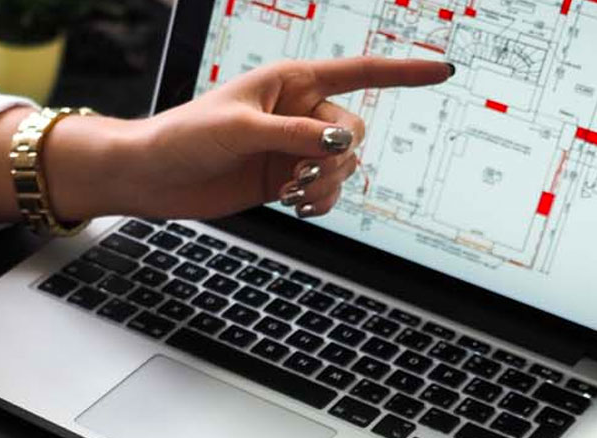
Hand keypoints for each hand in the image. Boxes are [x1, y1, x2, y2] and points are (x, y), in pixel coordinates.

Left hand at [57, 57, 451, 219]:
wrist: (152, 176)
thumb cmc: (185, 137)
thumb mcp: (240, 130)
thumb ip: (295, 135)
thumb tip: (341, 143)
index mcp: (291, 82)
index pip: (359, 71)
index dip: (403, 71)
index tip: (444, 70)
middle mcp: (298, 112)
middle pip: (354, 130)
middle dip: (336, 158)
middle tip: (298, 177)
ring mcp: (294, 147)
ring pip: (344, 165)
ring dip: (326, 184)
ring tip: (290, 194)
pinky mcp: (285, 178)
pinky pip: (327, 191)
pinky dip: (322, 202)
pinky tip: (300, 208)